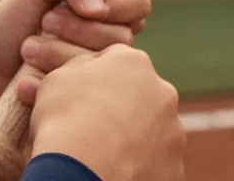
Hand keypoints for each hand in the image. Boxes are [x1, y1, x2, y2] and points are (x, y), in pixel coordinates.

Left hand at [0, 0, 150, 111]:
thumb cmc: (14, 19)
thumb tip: (99, 7)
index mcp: (106, 9)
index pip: (139, 3)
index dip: (121, 6)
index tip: (90, 9)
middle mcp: (110, 42)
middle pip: (123, 38)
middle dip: (78, 30)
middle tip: (44, 24)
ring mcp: (100, 76)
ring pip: (105, 68)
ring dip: (61, 54)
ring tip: (29, 50)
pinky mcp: (85, 105)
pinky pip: (85, 98)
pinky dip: (52, 83)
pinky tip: (28, 79)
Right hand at [28, 45, 185, 180]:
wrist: (79, 170)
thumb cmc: (63, 119)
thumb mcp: (58, 78)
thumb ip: (80, 66)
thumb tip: (88, 68)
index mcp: (134, 62)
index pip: (117, 62)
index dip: (98, 79)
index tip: (83, 97)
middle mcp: (163, 92)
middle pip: (141, 95)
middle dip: (123, 107)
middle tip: (96, 125)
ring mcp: (173, 131)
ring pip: (154, 130)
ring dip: (136, 137)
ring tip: (106, 151)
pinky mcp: (175, 165)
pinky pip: (157, 161)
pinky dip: (141, 165)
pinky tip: (118, 169)